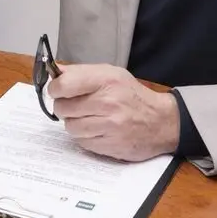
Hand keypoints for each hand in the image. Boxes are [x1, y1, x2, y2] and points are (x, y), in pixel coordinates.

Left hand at [48, 64, 179, 161]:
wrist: (162, 121)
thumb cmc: (132, 96)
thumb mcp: (111, 74)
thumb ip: (81, 72)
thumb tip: (55, 71)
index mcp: (107, 80)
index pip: (64, 85)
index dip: (55, 89)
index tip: (58, 90)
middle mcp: (108, 103)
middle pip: (63, 108)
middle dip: (64, 107)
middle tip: (75, 106)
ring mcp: (110, 126)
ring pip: (70, 127)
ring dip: (74, 123)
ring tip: (87, 118)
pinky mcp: (111, 145)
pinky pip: (82, 142)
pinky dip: (85, 137)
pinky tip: (96, 130)